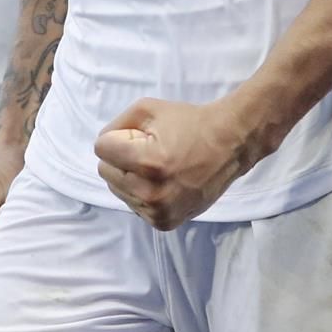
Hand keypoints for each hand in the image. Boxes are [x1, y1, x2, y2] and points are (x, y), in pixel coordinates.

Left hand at [92, 97, 261, 230]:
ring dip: (131, 176)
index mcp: (147, 163)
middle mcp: (151, 194)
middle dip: (123, 158)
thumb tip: (102, 146)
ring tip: (160, 166)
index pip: (101, 149)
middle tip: (153, 149)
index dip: (118, 136)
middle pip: (106, 172)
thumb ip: (116, 125)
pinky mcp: (165, 222)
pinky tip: (164, 182)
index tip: (142, 135)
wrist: (230, 145)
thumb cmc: (190, 123)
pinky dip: (142, 192)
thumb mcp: (148, 109)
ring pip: (118, 190)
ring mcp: (159, 212)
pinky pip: (134, 205)